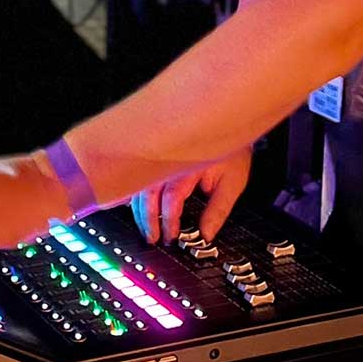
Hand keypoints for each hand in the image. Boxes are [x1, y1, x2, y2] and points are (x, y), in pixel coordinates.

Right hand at [132, 148, 252, 245]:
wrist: (228, 124)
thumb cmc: (231, 152)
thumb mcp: (232, 182)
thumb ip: (218, 210)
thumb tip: (207, 234)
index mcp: (187, 169)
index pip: (171, 199)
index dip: (168, 221)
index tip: (171, 236)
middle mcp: (169, 161)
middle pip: (148, 194)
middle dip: (148, 220)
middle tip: (152, 238)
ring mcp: (160, 157)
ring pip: (139, 185)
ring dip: (139, 209)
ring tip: (145, 227)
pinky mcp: (157, 155)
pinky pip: (137, 173)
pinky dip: (133, 190)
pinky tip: (130, 201)